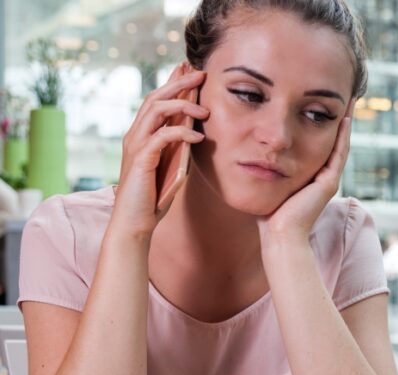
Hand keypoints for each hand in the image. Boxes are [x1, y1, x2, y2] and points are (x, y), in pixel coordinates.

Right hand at [112, 63, 208, 237]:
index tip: (191, 71)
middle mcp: (136, 135)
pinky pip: (163, 136)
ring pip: (157, 110)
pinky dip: (182, 133)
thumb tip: (196, 134)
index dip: (172, 83)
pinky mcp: (142, 158)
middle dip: (179, 82)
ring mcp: (136, 145)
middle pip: (155, 97)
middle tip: (201, 74)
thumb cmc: (153, 198)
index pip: (156, 101)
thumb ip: (178, 149)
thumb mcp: (171, 167)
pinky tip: (198, 138)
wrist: (135, 223)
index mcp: (142, 135)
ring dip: (183, 105)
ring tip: (205, 111)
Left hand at [258, 99, 354, 247]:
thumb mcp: (268, 183)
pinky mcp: (329, 183)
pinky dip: (342, 136)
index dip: (323, 124)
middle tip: (342, 96)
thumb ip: (267, 169)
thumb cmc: (268, 214)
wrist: (279, 235)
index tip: (323, 104)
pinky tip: (344, 119)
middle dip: (337, 119)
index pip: (320, 144)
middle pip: (334, 141)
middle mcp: (324, 177)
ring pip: (341, 144)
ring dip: (345, 122)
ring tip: (348, 100)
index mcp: (311, 177)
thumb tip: (252, 152)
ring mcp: (329, 180)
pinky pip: (339, 153)